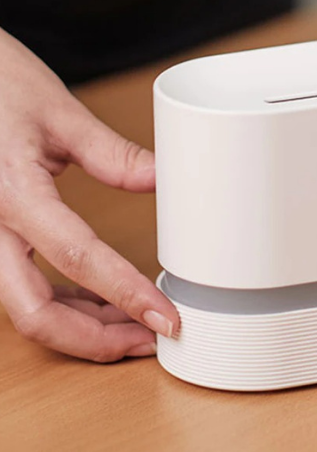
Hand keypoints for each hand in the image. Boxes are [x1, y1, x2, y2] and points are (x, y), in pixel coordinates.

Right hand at [0, 27, 179, 360]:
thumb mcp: (57, 111)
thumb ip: (112, 154)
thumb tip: (163, 180)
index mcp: (12, 193)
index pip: (78, 258)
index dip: (127, 294)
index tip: (166, 318)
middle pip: (34, 312)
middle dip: (95, 339)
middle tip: (150, 339)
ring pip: (25, 307)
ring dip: (80, 326)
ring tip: (134, 323)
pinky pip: (19, 286)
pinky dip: (61, 303)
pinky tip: (96, 301)